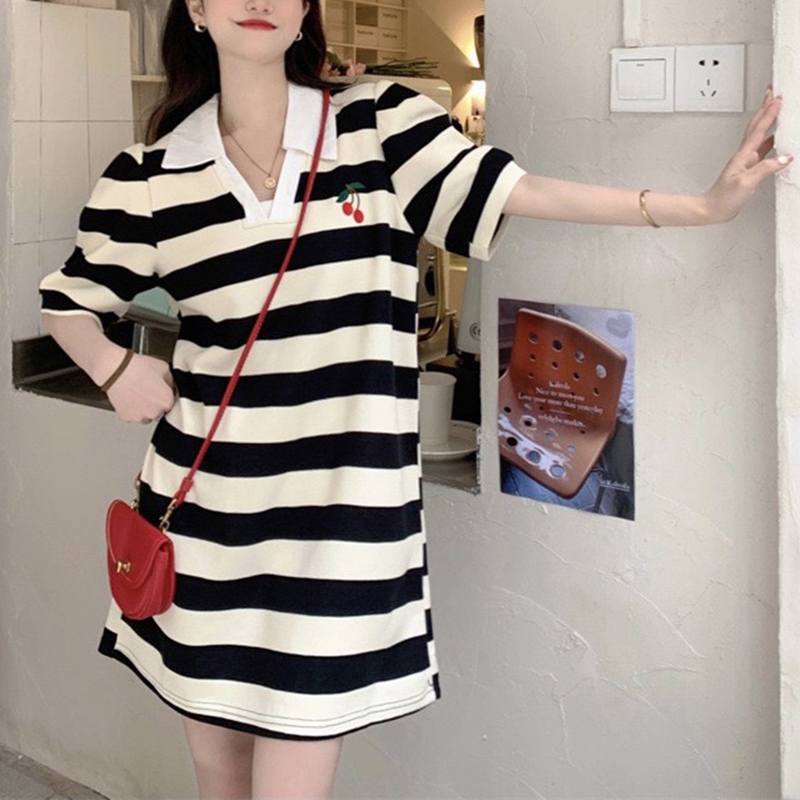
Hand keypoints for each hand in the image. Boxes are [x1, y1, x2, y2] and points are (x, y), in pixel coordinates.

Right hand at [106, 352, 177, 424]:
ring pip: (146, 416)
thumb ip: (171, 381)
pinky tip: (130, 397)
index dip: (165, 396)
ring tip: (138, 394)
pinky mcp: (127, 417)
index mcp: (166, 401)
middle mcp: (155, 412)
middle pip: (159, 412)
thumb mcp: (164, 367)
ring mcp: (140, 416)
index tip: (160, 392)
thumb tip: (171, 386)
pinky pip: (132, 416)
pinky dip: (131, 409)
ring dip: (144, 409)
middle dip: (155, 403)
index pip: (171, 404)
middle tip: (147, 391)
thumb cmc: (137, 367)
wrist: (115, 369)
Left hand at [703, 87, 792, 223]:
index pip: (759, 129)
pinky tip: (778, 142)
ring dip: (768, 122)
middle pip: (757, 126)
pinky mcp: (748, 170)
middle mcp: (745, 156)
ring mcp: (746, 162)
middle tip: (774, 94)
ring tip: (777, 110)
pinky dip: (771, 141)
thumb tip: (785, 157)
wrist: (711, 210)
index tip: (778, 98)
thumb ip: (765, 168)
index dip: (769, 113)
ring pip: (761, 136)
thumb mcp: (746, 182)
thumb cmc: (723, 198)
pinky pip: (763, 150)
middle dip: (766, 109)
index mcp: (744, 156)